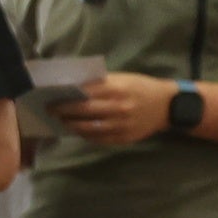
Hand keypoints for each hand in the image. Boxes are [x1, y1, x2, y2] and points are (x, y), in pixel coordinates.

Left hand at [60, 71, 177, 145]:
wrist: (168, 106)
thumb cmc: (141, 88)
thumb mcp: (123, 79)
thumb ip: (100, 83)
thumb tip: (73, 87)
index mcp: (117, 89)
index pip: (84, 93)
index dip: (65, 96)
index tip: (50, 97)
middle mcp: (118, 107)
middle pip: (83, 111)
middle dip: (63, 111)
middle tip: (49, 111)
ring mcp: (121, 125)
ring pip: (88, 128)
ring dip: (71, 125)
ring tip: (61, 122)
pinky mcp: (123, 138)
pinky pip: (99, 139)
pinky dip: (85, 135)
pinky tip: (77, 131)